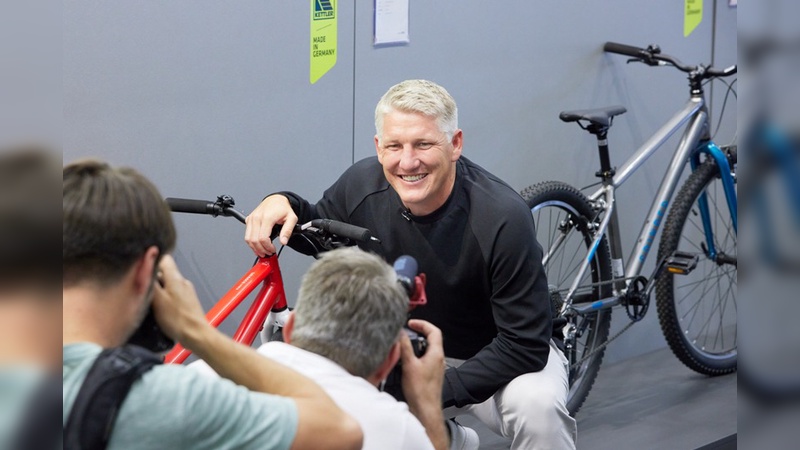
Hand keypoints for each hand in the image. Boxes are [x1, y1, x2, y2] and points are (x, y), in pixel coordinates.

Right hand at [151, 255, 209, 346]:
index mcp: (176, 277)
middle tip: (142, 291)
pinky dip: (165, 300)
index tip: (141, 270)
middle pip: (164, 273)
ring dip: (158, 292)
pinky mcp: (188, 303)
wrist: (195, 334)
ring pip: (168, 285)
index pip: (164, 259)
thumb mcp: (157, 299)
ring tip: (149, 302)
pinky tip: (159, 310)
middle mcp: (183, 281)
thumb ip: (151, 282)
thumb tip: (146, 266)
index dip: (152, 262)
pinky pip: (173, 296)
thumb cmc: (176, 317)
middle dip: (152, 280)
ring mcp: (186, 292)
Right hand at [244, 194, 297, 256]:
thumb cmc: (283, 208)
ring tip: (263, 251)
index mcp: (267, 217)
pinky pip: (247, 234)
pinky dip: (251, 242)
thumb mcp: (291, 219)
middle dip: (261, 250)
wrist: (276, 199)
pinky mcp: (248, 220)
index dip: (268, 247)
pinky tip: (258, 245)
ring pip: (248, 238)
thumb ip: (288, 231)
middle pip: (254, 240)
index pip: (263, 238)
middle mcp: (257, 217)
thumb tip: (283, 241)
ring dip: (255, 248)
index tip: (273, 250)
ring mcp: (251, 218)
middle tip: (268, 253)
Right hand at [400, 319, 447, 449]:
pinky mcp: (431, 374)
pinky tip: (406, 362)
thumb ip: (405, 347)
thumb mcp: (409, 364)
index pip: (434, 331)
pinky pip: (424, 360)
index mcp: (436, 354)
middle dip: (418, 334)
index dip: (422, 324)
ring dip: (416, 346)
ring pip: (427, 350)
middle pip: (431, 339)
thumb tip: (401, 333)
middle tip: (406, 332)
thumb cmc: (420, 391)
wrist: (426, 409)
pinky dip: (416, 356)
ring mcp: (436, 367)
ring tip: (404, 347)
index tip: (411, 323)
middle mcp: (438, 359)